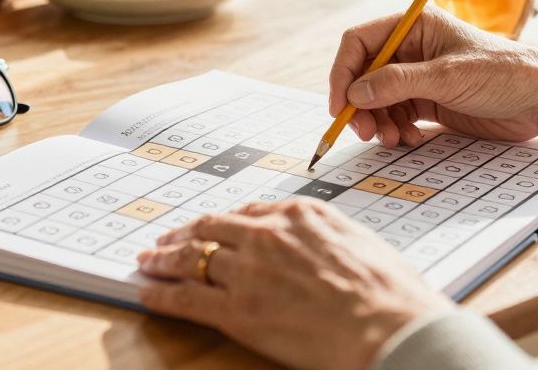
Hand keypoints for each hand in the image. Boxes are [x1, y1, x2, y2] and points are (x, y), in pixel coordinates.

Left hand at [137, 198, 452, 369]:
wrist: (387, 324)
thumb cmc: (389, 290)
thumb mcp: (363, 242)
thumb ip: (330, 237)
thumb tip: (325, 245)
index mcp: (301, 214)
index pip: (250, 212)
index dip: (224, 220)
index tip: (213, 225)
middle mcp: (268, 235)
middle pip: (212, 228)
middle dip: (184, 233)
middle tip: (166, 237)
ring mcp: (248, 271)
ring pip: (192, 258)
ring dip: (164, 258)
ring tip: (148, 261)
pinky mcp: (237, 310)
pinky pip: (187, 298)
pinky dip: (162, 294)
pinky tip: (148, 292)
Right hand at [330, 8, 537, 146]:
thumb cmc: (504, 73)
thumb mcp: (448, 76)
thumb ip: (399, 82)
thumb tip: (356, 92)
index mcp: (414, 26)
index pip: (360, 42)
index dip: (344, 72)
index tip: (340, 104)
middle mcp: (412, 49)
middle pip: (364, 74)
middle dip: (359, 104)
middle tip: (363, 132)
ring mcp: (419, 77)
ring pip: (378, 100)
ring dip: (377, 122)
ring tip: (391, 139)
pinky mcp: (429, 102)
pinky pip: (396, 115)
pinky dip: (395, 130)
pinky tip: (409, 139)